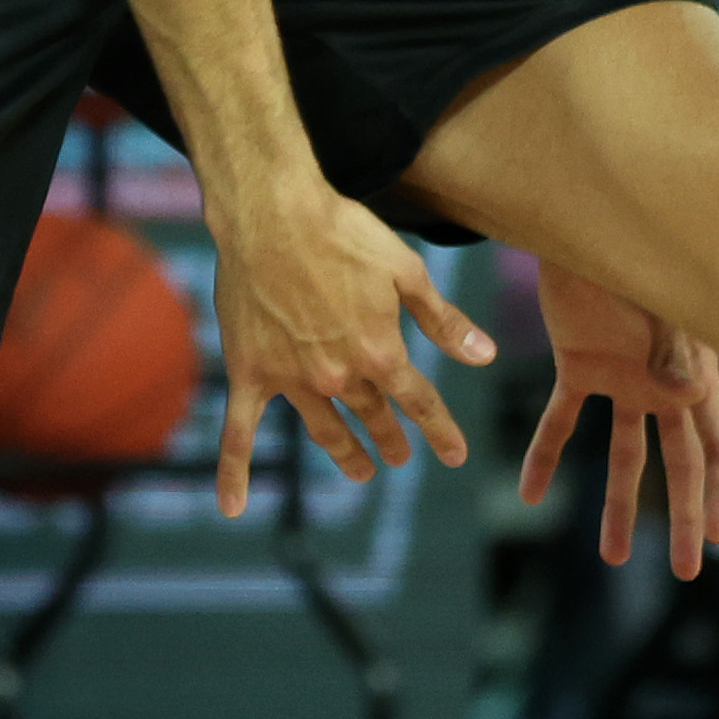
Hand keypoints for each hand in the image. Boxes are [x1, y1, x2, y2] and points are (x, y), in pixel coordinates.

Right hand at [206, 174, 491, 514]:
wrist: (270, 212)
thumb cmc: (342, 231)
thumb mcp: (406, 270)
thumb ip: (443, 320)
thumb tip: (486, 356)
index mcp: (381, 351)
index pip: (420, 401)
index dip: (440, 430)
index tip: (456, 454)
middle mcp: (338, 375)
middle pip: (372, 415)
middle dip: (391, 438)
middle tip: (400, 456)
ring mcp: (291, 379)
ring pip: (323, 428)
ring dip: (344, 452)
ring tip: (359, 470)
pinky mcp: (249, 372)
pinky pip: (239, 431)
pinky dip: (234, 471)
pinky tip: (232, 506)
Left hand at [514, 260, 718, 578]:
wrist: (582, 218)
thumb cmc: (638, 254)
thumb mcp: (663, 303)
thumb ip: (673, 349)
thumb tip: (682, 395)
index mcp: (693, 375)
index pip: (715, 446)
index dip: (717, 491)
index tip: (712, 537)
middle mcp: (661, 384)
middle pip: (676, 465)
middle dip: (680, 517)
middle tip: (683, 573)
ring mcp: (621, 377)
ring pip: (621, 455)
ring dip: (616, 505)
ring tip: (609, 558)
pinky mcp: (577, 364)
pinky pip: (560, 421)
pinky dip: (544, 456)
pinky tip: (529, 494)